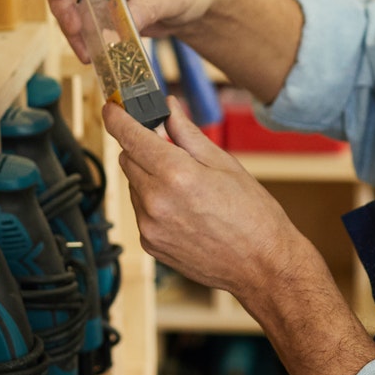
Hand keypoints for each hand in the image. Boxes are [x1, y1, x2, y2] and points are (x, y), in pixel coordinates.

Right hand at [44, 0, 225, 64]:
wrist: (199, 2)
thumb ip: (146, 9)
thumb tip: (120, 28)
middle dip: (63, 6)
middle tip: (75, 33)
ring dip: (70, 25)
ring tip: (86, 52)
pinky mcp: (100, 0)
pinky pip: (78, 16)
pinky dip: (80, 33)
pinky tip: (90, 50)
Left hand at [103, 101, 321, 302]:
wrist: (262, 266)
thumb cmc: (253, 214)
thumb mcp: (224, 164)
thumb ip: (188, 134)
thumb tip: (168, 109)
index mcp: (175, 175)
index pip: (130, 137)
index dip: (117, 117)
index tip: (112, 109)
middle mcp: (156, 201)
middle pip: (128, 159)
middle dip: (143, 148)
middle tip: (169, 149)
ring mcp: (150, 226)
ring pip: (134, 186)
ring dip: (150, 178)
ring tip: (187, 189)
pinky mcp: (150, 244)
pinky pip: (141, 211)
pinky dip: (154, 203)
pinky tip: (184, 209)